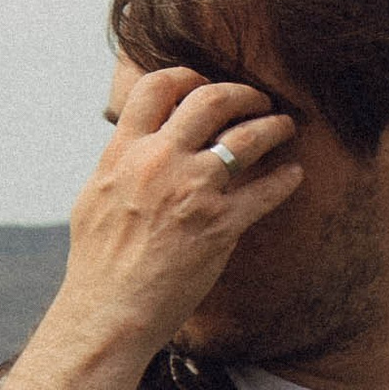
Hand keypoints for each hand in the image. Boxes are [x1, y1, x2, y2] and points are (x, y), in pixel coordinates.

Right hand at [54, 67, 300, 365]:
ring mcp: (192, 191)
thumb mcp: (94, 199)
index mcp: (125, 153)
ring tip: (285, 127)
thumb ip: (119, 165)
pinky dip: (286, 179)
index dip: (187, 76)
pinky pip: (266, 190)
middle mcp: (159, 162)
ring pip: (247, 136)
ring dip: (273, 126)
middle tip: (259, 100)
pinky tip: (294, 175)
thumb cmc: (98, 266)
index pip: (156, 87)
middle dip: (243, 93)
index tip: (206, 82)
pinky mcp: (220, 225)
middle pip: (210, 98)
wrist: (109, 313)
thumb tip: (133, 145)